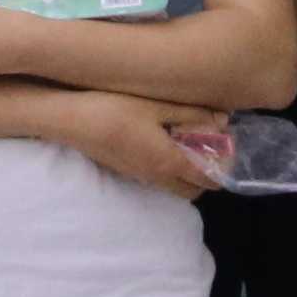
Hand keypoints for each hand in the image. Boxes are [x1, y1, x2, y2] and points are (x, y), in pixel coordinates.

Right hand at [49, 92, 237, 196]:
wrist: (71, 120)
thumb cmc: (114, 109)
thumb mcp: (156, 106)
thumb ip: (192, 113)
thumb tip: (224, 120)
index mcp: (170, 162)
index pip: (209, 179)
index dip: (223, 168)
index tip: (226, 148)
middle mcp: (158, 177)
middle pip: (194, 190)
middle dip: (207, 175)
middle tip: (207, 147)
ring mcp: (140, 177)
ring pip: (175, 187)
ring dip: (186, 174)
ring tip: (185, 144)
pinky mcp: (126, 172)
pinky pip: (158, 180)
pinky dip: (168, 169)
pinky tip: (160, 142)